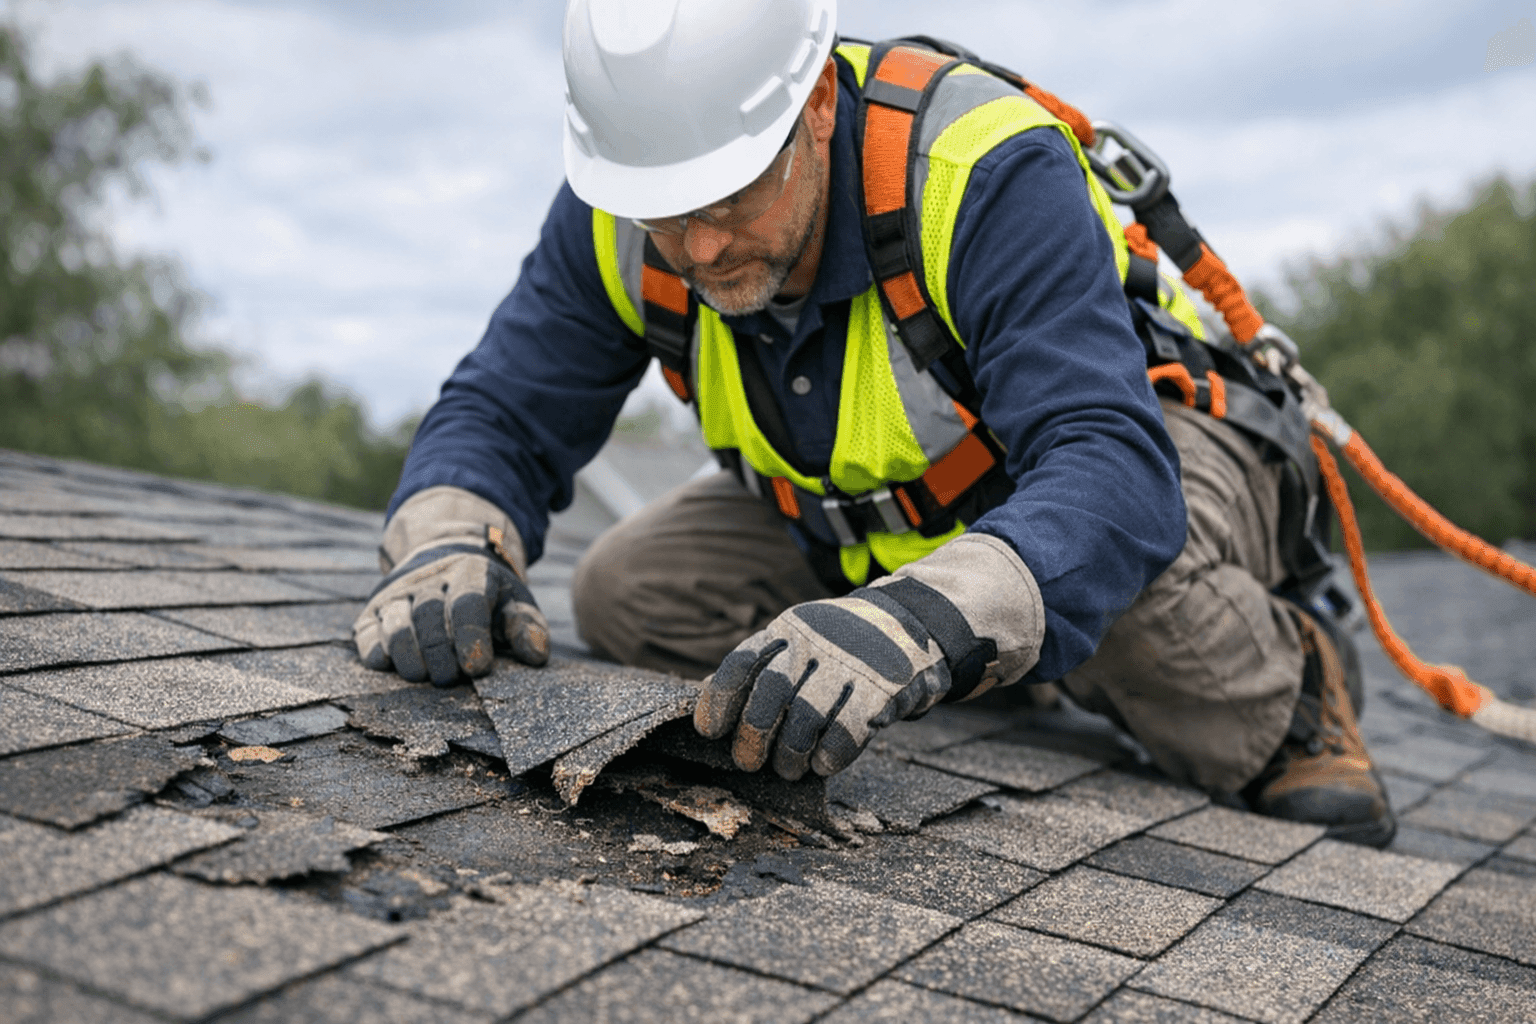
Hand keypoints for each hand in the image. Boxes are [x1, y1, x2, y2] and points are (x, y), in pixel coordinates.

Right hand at [352, 486, 548, 684]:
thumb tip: (536, 656)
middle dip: (439, 652)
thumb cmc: (488, 595)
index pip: (468, 603)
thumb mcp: (514, 601)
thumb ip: (527, 626)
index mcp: (471, 573)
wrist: (446, 560)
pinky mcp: (373, 611)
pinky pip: (368, 633)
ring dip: (408, 656)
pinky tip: (392, 668)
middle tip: (451, 679)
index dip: (471, 637)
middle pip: (429, 615)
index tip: (477, 668)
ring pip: (396, 623)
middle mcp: (430, 579)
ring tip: (424, 677)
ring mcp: (398, 594)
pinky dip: (377, 653)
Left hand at [693, 534, 1045, 778]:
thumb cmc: (841, 646)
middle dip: (753, 735)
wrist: (915, 625)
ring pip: (807, 719)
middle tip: (747, 761)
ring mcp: (851, 663)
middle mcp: (816, 641)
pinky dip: (829, 757)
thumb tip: (707, 703)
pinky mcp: (883, 689)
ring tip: (788, 768)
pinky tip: (823, 765)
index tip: (710, 731)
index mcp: (788, 628)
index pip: (741, 662)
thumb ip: (760, 667)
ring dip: (790, 754)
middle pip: (770, 693)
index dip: (719, 700)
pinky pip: (847, 733)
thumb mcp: (799, 641)